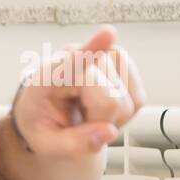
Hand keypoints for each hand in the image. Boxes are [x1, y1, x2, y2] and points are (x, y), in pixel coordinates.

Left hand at [13, 25, 145, 156]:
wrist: (44, 111)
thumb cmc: (41, 124)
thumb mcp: (46, 145)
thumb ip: (72, 145)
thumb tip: (108, 132)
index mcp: (45, 77)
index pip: (70, 63)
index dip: (91, 49)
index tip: (107, 33)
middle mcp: (73, 57)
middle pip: (109, 99)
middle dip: (100, 121)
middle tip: (79, 122)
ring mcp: (100, 56)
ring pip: (127, 100)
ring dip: (112, 117)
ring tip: (87, 113)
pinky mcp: (122, 61)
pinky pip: (138, 98)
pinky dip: (124, 112)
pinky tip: (101, 107)